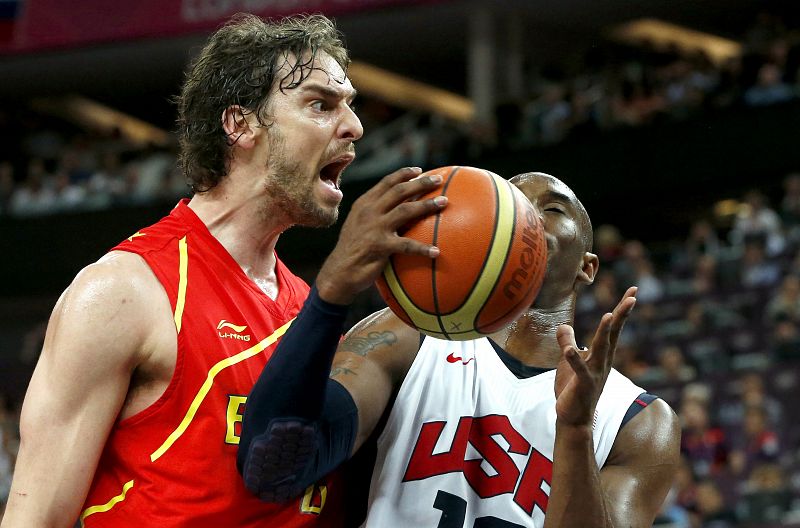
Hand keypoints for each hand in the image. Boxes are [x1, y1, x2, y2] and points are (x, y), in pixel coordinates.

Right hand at [316, 167, 446, 304]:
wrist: (339, 272)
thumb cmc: (353, 249)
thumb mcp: (358, 224)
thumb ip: (374, 213)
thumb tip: (397, 206)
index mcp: (364, 204)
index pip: (386, 183)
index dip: (404, 174)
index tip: (419, 170)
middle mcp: (369, 212)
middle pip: (399, 191)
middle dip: (421, 183)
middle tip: (438, 180)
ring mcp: (375, 228)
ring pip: (406, 210)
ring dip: (427, 205)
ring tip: (444, 202)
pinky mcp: (380, 246)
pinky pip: (407, 245)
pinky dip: (423, 248)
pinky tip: (436, 251)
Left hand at [553, 287, 636, 427]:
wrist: (572, 419)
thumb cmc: (572, 390)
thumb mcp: (567, 362)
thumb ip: (567, 342)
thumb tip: (563, 325)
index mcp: (601, 354)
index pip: (614, 328)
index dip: (622, 309)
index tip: (633, 290)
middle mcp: (603, 362)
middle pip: (614, 334)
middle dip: (622, 315)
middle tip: (632, 297)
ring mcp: (595, 373)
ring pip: (601, 349)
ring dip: (604, 333)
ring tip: (608, 315)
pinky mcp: (583, 385)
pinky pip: (579, 370)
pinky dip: (574, 359)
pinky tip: (569, 350)